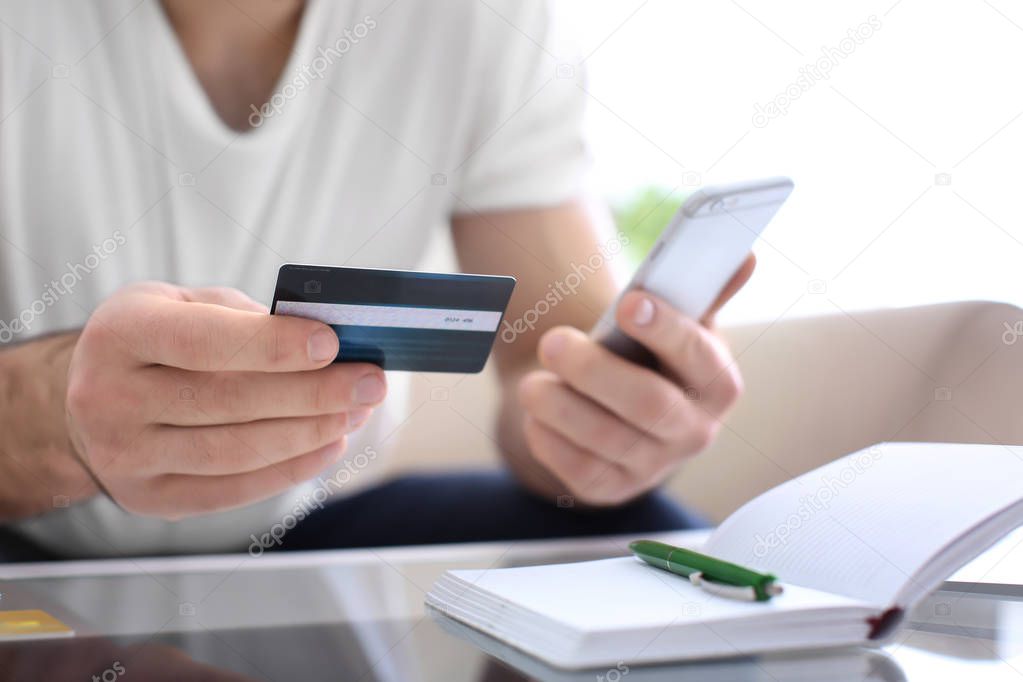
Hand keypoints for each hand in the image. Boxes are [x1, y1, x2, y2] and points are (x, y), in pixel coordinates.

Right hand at [65, 282, 386, 518]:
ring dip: (309, 433)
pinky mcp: (149, 498)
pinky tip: (331, 445)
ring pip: (234, 452)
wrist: (95, 397)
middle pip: (227, 401)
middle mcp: (107, 398)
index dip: (271, 345)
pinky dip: (290, 469)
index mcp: (118, 333)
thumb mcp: (185, 304)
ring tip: (357, 412)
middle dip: (312, 392)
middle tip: (370, 382)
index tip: (332, 343)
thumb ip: (245, 316)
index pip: (202, 341)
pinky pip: (231, 490)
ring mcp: (124, 456)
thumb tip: (328, 343)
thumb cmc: (158, 340)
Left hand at [517, 256, 753, 505]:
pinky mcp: (612, 488)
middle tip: (552, 341)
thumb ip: (700, 291)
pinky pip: (578, 470)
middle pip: (649, 405)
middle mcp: (694, 431)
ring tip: (530, 382)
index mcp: (717, 384)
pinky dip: (548, 438)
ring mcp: (653, 465)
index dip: (666, 330)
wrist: (614, 407)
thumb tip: (744, 258)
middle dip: (596, 371)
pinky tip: (536, 412)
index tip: (628, 303)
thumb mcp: (676, 323)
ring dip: (560, 406)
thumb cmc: (647, 354)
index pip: (700, 358)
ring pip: (605, 439)